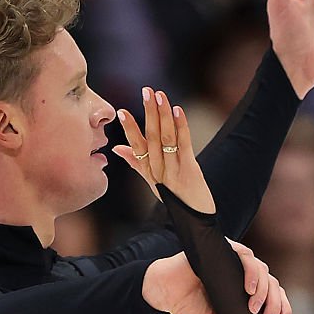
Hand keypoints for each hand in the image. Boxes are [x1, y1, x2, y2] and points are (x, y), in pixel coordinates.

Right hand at [115, 88, 214, 211]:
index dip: (129, 129)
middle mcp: (159, 172)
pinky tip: (177, 110)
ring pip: (165, 138)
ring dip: (162, 114)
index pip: (136, 147)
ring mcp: (174, 171)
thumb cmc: (176, 200)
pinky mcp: (190, 170)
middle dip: (148, 112)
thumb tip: (117, 148)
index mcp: (149, 173)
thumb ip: (136, 164)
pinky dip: (180, 126)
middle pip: (150, 138)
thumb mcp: (153, 183)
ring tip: (159, 95)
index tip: (122, 111)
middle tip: (146, 90)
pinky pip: (183, 144)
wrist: (196, 223)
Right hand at [142, 243, 291, 313]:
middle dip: (276, 305)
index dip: (283, 308)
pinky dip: (252, 272)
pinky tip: (249, 288)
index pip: (274, 297)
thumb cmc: (190, 309)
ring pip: (264, 271)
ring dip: (264, 291)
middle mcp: (245, 276)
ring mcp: (236, 262)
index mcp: (247, 293)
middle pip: (273, 285)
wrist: (166, 292)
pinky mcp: (226, 250)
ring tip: (254, 307)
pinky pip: (247, 256)